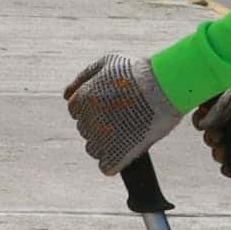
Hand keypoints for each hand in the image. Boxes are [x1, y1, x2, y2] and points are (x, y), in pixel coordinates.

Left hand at [62, 51, 184, 173]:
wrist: (165, 85)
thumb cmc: (138, 72)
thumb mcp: (107, 62)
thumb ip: (83, 78)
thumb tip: (66, 95)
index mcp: (82, 100)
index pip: (77, 112)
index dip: (95, 108)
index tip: (113, 105)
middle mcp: (87, 121)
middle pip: (86, 130)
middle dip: (102, 124)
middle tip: (126, 115)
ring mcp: (101, 139)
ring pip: (94, 149)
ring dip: (108, 143)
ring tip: (129, 130)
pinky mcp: (117, 155)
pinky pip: (106, 166)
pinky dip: (115, 161)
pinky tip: (128, 148)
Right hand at [194, 81, 230, 170]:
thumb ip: (218, 110)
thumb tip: (202, 124)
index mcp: (228, 107)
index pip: (206, 116)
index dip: (201, 121)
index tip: (202, 125)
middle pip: (213, 136)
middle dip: (211, 139)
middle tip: (218, 138)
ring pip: (224, 152)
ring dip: (219, 154)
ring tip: (224, 153)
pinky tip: (230, 168)